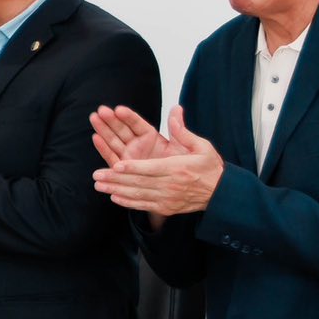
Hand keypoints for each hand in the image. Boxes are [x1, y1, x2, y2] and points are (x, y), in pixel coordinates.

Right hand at [89, 104, 182, 168]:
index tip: (119, 109)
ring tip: (94, 118)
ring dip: (103, 130)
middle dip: (111, 120)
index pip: (137, 124)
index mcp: (151, 137)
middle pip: (121, 130)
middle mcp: (138, 145)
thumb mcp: (186, 145)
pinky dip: (103, 148)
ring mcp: (129, 157)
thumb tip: (177, 108)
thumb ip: (179, 128)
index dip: (128, 116)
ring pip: (113, 141)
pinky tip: (96, 138)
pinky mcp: (123, 169)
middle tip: (101, 110)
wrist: (184, 188)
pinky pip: (112, 158)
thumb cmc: (187, 167)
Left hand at [92, 105, 224, 216]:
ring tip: (99, 185)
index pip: (151, 168)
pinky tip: (114, 197)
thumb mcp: (201, 146)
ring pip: (138, 195)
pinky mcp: (166, 207)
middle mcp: (170, 185)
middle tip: (96, 175)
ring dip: (117, 190)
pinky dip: (128, 203)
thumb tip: (175, 110)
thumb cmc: (210, 167)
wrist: (222, 194)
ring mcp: (167, 198)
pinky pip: (144, 206)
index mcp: (177, 168)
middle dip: (116, 179)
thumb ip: (184, 131)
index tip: (116, 164)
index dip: (132, 167)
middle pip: (139, 182)